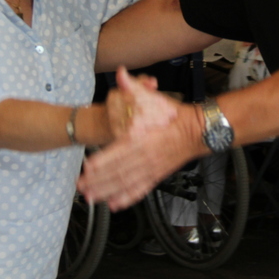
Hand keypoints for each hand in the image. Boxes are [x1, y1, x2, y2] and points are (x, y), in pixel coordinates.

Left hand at [78, 67, 204, 209]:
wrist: (198, 131)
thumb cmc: (173, 116)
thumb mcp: (152, 97)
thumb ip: (132, 87)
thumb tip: (120, 73)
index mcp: (140, 138)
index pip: (117, 152)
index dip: (101, 161)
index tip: (87, 169)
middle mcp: (144, 157)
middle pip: (117, 172)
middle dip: (97, 181)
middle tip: (81, 187)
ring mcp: (150, 168)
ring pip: (125, 184)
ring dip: (107, 192)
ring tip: (91, 198)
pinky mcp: (156, 175)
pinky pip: (139, 190)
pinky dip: (126, 198)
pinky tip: (115, 204)